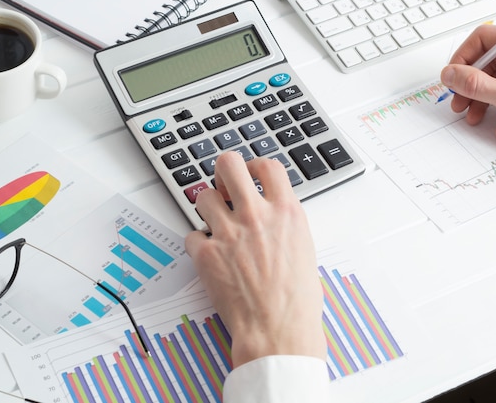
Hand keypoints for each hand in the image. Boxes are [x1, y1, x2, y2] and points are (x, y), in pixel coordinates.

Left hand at [185, 152, 326, 367]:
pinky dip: (198, 243)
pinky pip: (191, 234)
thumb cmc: (297, 301)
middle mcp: (256, 215)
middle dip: (223, 171)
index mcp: (286, 212)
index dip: (255, 165)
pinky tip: (209, 254)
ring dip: (207, 207)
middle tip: (224, 185)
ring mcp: (228, 232)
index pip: (268, 166)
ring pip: (202, 196)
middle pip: (229, 164)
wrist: (278, 330)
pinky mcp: (206, 254)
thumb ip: (285, 224)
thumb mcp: (305, 249)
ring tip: (215, 223)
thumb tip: (273, 216)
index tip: (251, 172)